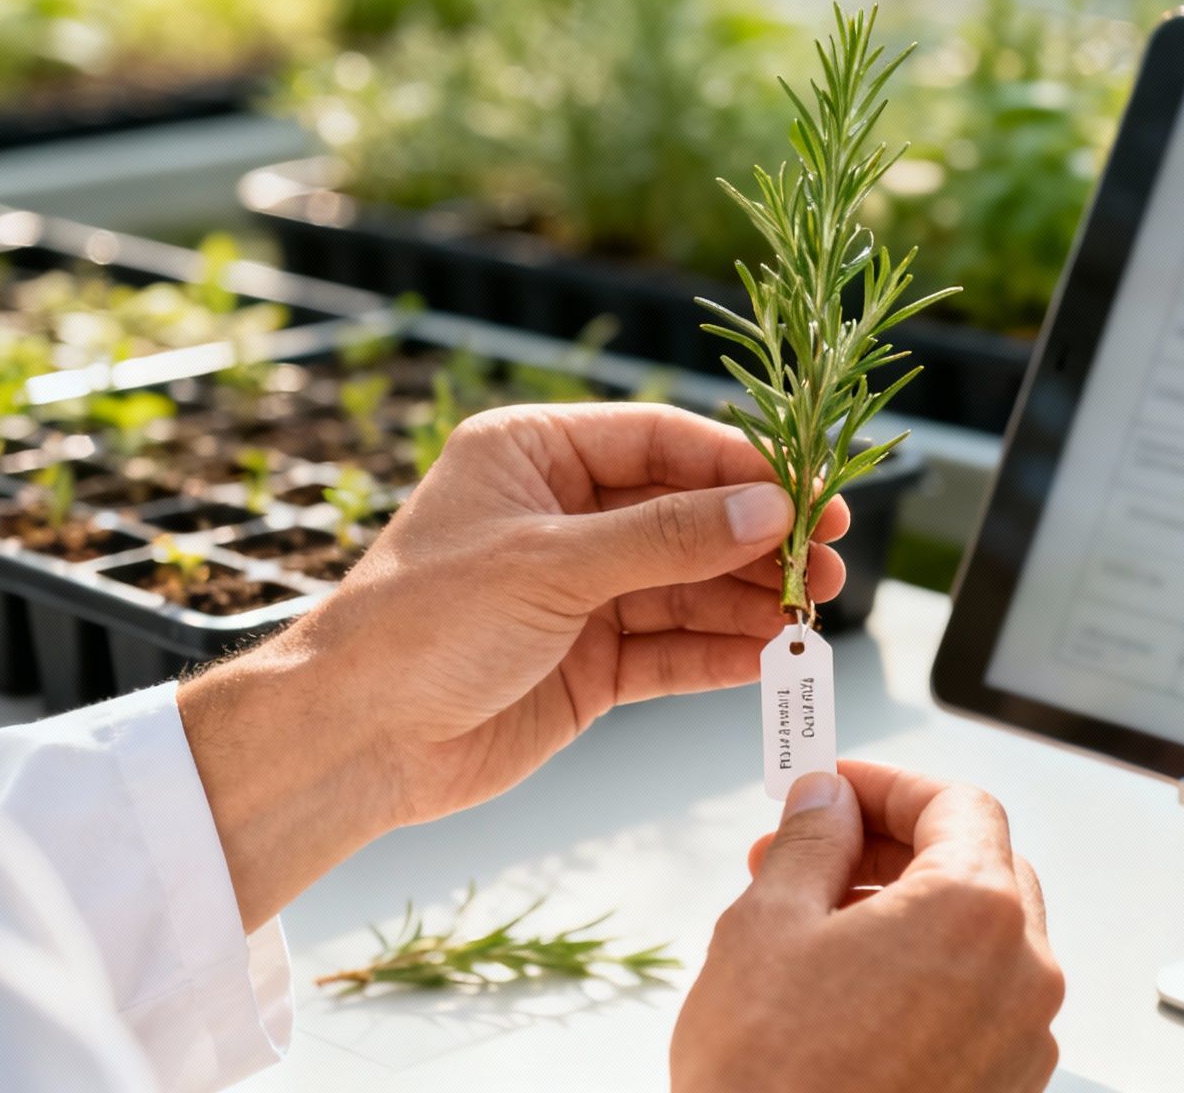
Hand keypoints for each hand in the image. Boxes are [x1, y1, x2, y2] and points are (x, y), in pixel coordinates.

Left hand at [179, 403, 847, 928]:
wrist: (353, 740)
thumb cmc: (420, 625)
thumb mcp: (550, 564)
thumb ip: (665, 538)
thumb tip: (768, 509)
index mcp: (534, 454)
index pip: (660, 443)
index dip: (740, 469)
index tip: (808, 494)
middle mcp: (562, 516)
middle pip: (686, 514)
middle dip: (758, 539)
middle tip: (829, 560)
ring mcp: (578, 592)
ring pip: (688, 585)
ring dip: (750, 599)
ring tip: (814, 613)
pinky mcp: (588, 662)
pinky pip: (671, 647)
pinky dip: (721, 652)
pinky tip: (772, 656)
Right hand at [672, 761, 1064, 1092]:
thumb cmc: (771, 1082)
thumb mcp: (766, 923)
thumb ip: (809, 838)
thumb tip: (826, 800)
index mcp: (976, 912)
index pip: (958, 803)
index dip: (889, 784)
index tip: (837, 786)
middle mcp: (1022, 975)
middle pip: (978, 865)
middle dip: (892, 847)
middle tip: (814, 848)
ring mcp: (1022, 1040)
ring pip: (979, 936)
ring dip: (906, 909)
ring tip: (815, 924)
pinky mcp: (1004, 1089)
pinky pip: (977, 1001)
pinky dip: (924, 973)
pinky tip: (848, 988)